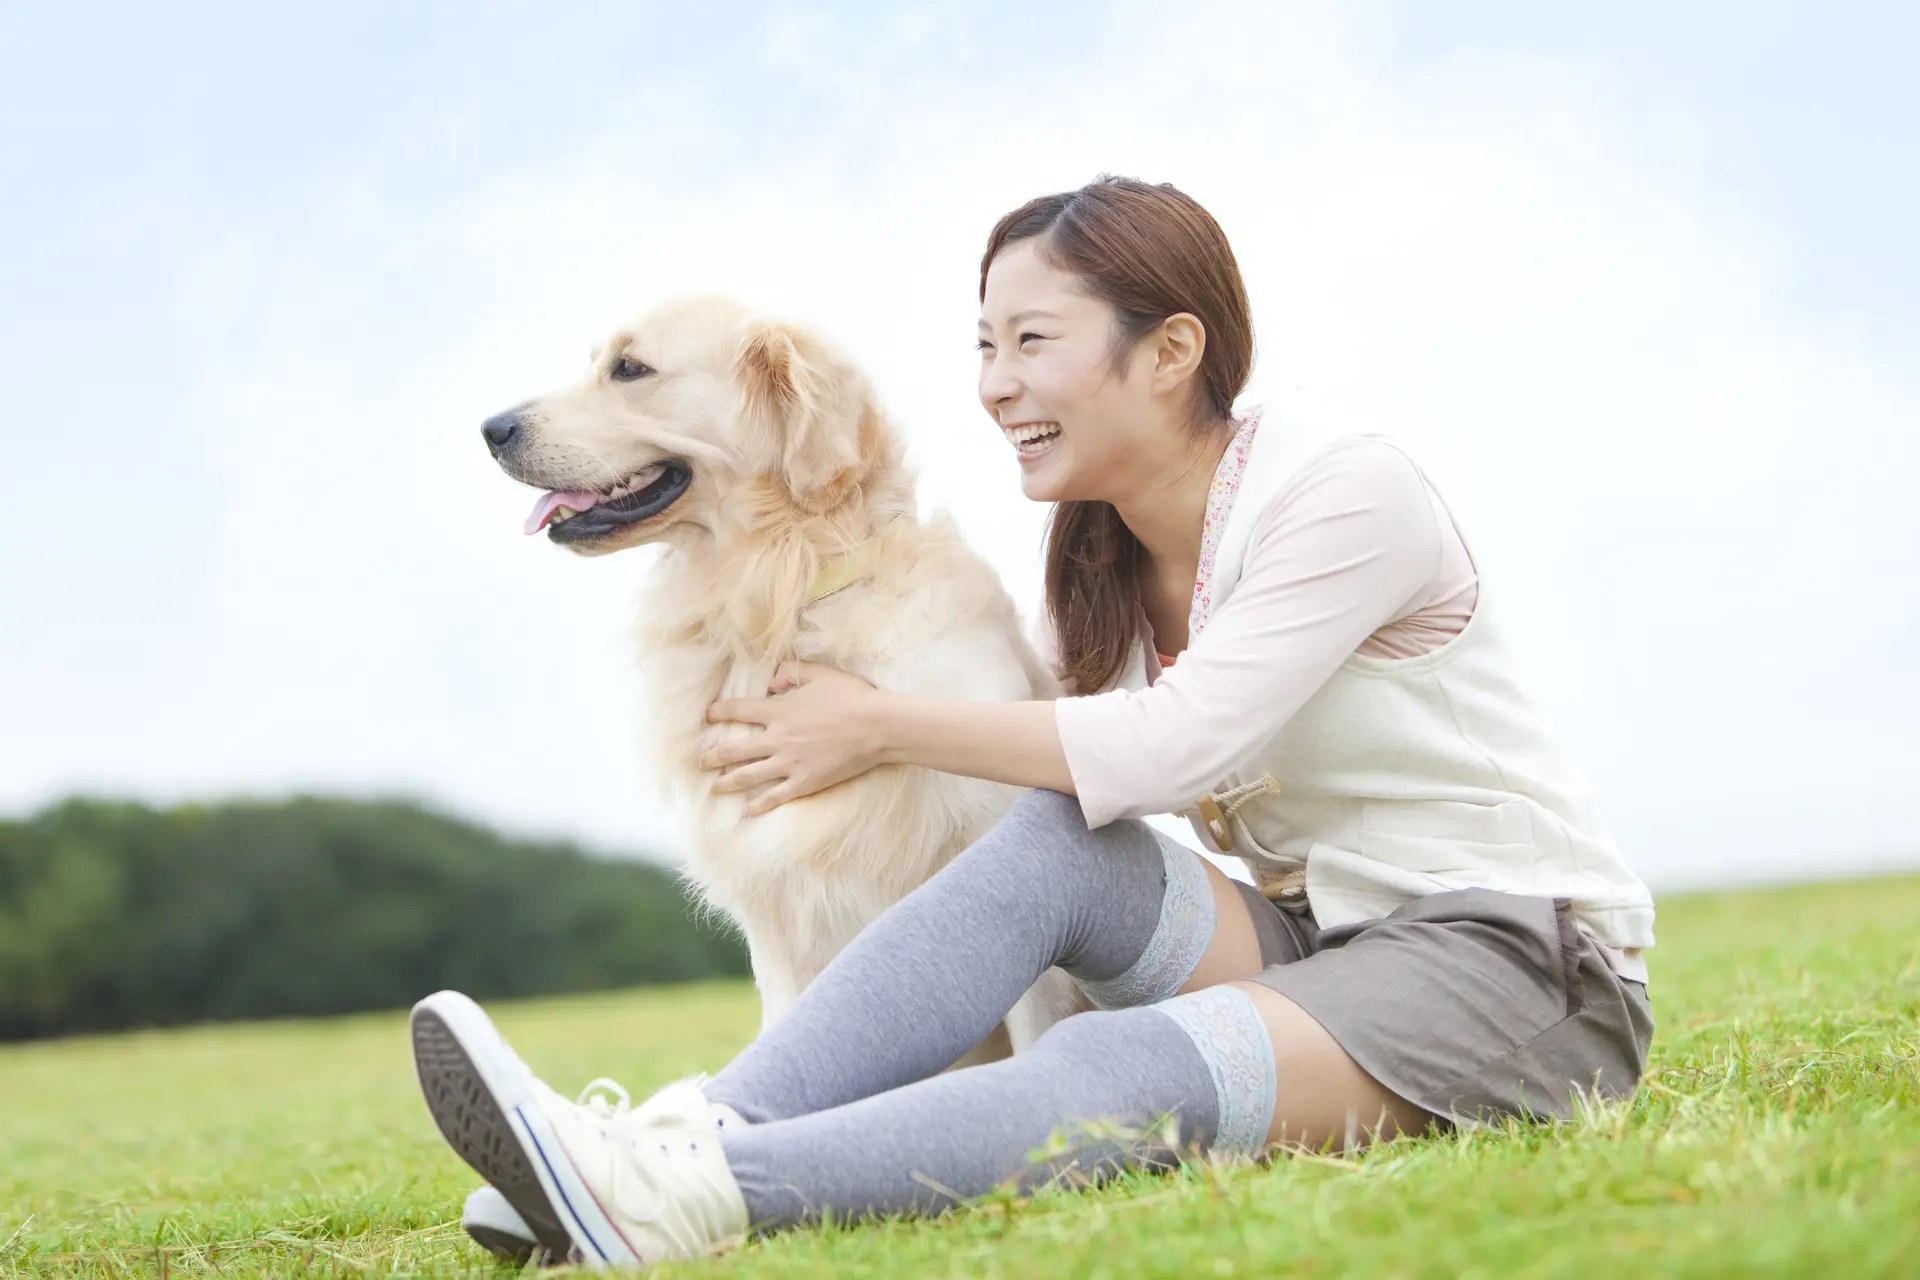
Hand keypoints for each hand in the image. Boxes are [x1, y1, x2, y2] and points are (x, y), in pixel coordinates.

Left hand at [702, 661, 885, 814]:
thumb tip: (772, 680)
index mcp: (778, 710)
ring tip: (714, 787)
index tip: (708, 716)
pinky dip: (758, 805)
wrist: (877, 726)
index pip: (737, 710)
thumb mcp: (820, 673)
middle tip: (700, 761)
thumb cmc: (852, 696)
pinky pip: (774, 797)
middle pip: (733, 750)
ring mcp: (789, 764)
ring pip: (747, 776)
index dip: (718, 712)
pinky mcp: (804, 783)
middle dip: (711, 756)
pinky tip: (747, 811)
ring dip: (726, 782)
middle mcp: (777, 739)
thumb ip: (791, 671)